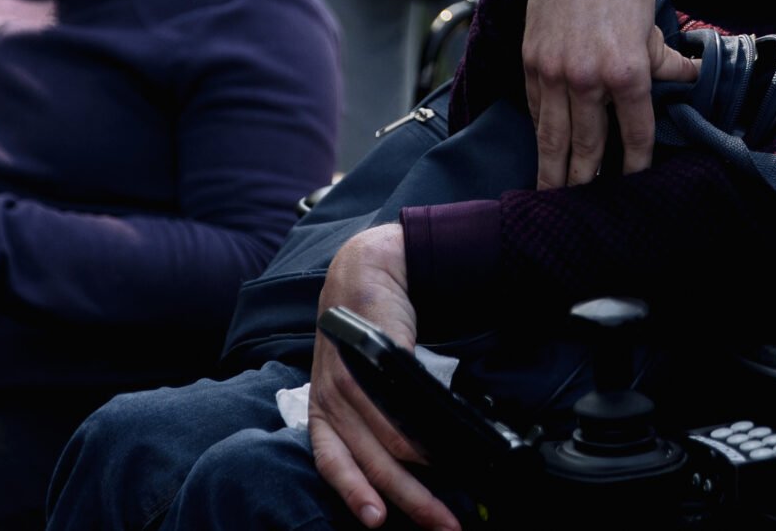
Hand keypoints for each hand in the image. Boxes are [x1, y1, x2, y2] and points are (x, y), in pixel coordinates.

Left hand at [310, 225, 453, 530]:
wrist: (369, 269)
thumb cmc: (363, 330)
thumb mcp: (353, 378)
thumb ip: (373, 419)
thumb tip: (409, 463)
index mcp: (322, 409)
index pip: (332, 463)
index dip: (355, 495)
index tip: (378, 522)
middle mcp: (330, 397)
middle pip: (370, 462)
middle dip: (408, 499)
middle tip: (441, 522)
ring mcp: (351, 376)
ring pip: (389, 441)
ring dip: (424, 471)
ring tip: (453, 491)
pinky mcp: (376, 356)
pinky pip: (401, 404)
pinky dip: (422, 430)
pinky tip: (442, 444)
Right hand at [522, 0, 699, 189]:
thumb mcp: (652, 24)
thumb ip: (668, 62)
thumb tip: (697, 80)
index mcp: (628, 72)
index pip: (635, 135)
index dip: (637, 164)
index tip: (635, 184)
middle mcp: (589, 80)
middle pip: (588, 147)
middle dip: (586, 181)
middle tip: (581, 209)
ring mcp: (554, 74)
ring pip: (553, 137)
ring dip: (553, 171)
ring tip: (550, 196)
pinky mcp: (530, 63)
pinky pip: (536, 108)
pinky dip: (539, 131)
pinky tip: (541, 149)